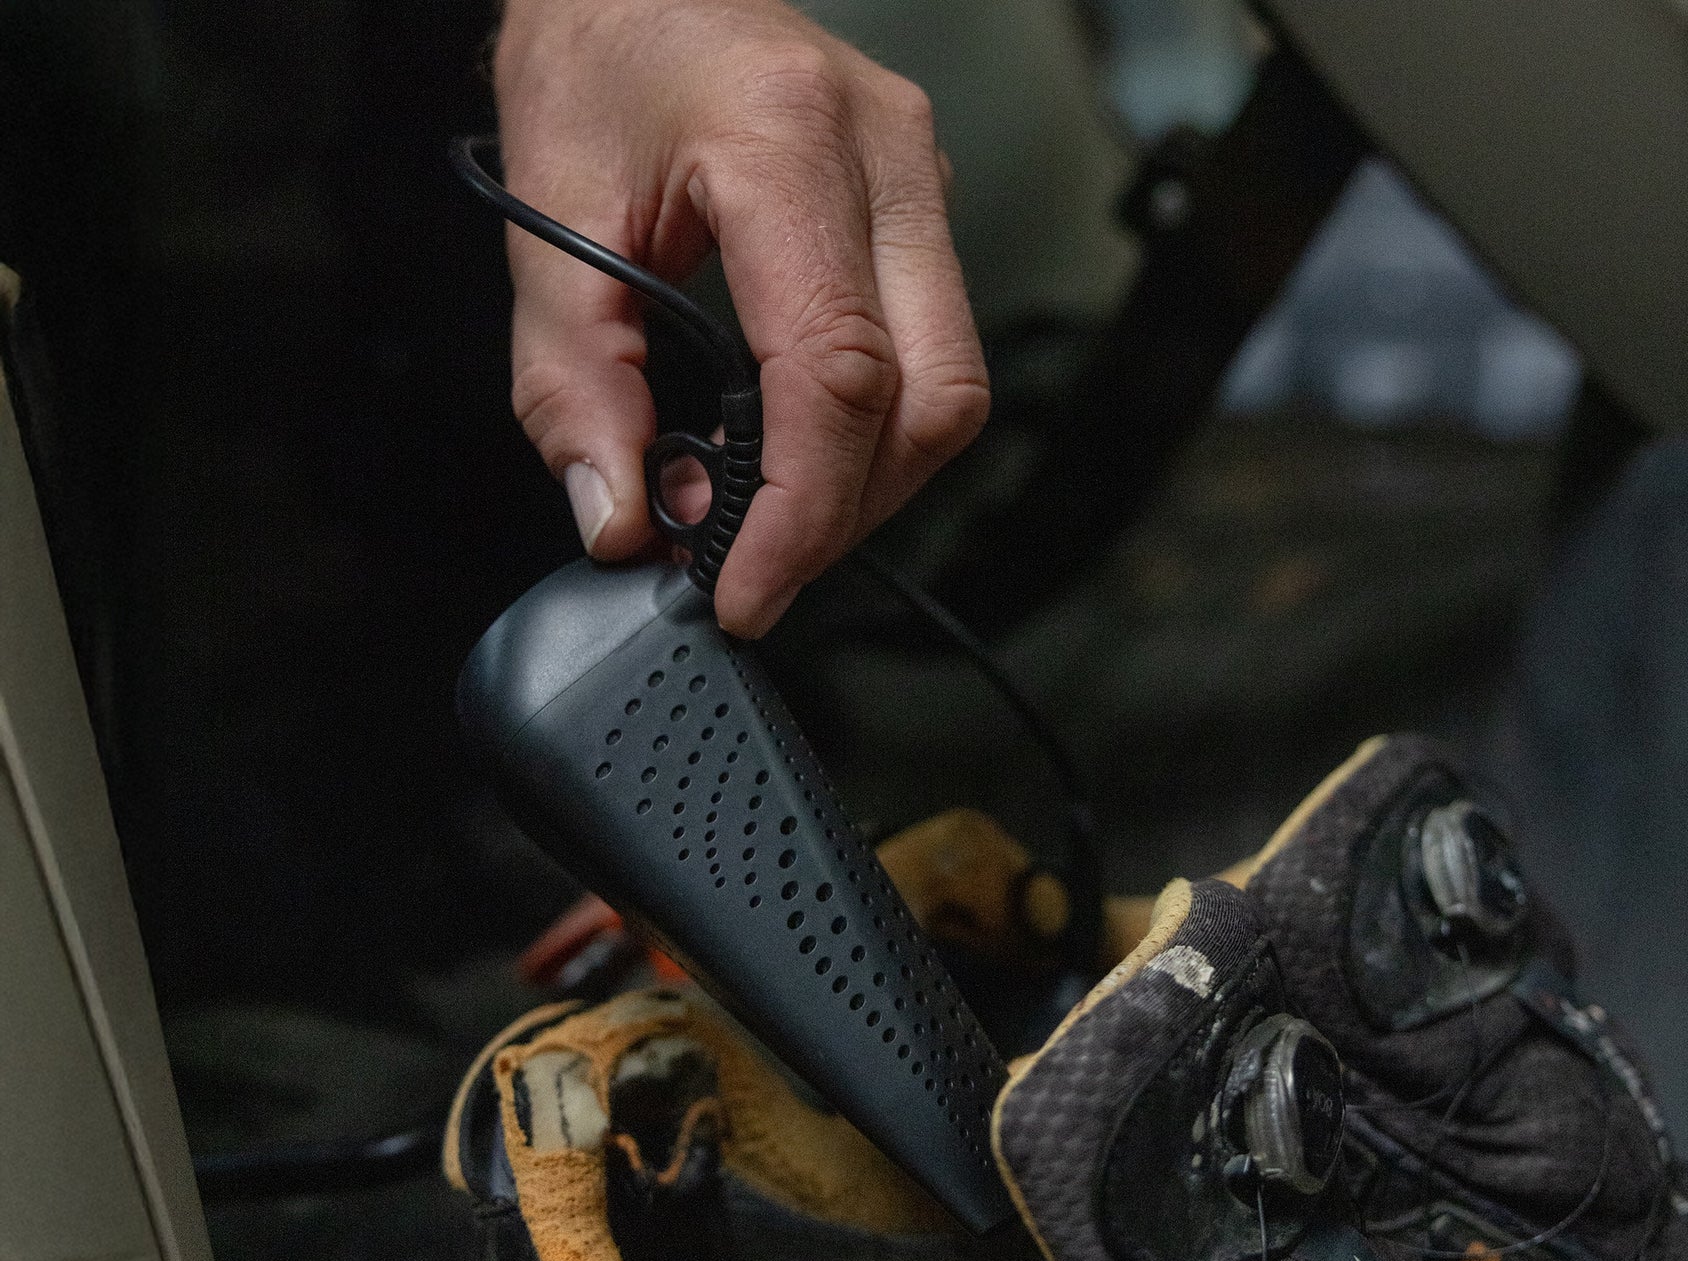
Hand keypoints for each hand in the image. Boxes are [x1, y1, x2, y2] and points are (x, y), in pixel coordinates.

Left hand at [493, 0, 990, 636]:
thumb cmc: (597, 45)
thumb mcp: (546, 214)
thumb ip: (572, 382)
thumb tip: (617, 518)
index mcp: (787, 140)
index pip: (838, 373)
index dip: (801, 511)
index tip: (746, 587)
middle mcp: (885, 155)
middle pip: (928, 400)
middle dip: (842, 514)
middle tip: (750, 567)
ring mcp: (918, 178)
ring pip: (948, 391)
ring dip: (862, 484)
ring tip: (759, 511)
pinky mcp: (918, 208)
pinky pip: (932, 355)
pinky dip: (866, 433)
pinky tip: (790, 450)